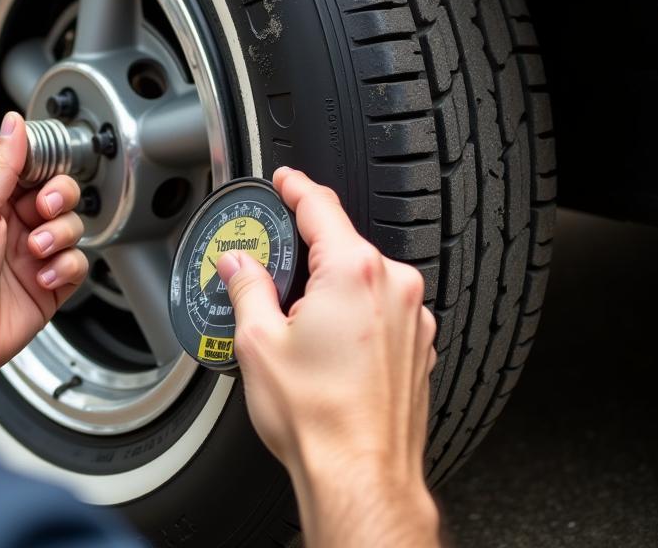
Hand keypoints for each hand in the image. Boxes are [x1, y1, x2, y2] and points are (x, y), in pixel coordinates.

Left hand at [0, 112, 88, 386]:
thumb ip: (1, 164)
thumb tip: (13, 123)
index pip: (32, 166)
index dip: (47, 166)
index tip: (47, 172)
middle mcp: (13, 223)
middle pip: (60, 193)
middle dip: (59, 198)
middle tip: (44, 210)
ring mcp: (32, 254)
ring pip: (73, 227)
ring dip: (59, 236)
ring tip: (35, 251)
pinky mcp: (48, 284)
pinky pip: (77, 264)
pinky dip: (64, 268)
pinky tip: (41, 277)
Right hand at [216, 168, 438, 546]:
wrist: (362, 477)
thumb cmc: (320, 419)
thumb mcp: (259, 342)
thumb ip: (248, 288)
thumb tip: (238, 264)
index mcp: (354, 272)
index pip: (321, 206)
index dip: (297, 187)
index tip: (286, 180)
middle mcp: (393, 286)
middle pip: (343, 244)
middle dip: (308, 250)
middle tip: (275, 267)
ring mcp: (412, 317)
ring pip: (364, 278)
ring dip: (333, 286)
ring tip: (300, 324)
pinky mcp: (419, 345)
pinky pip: (383, 309)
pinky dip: (356, 314)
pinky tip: (331, 347)